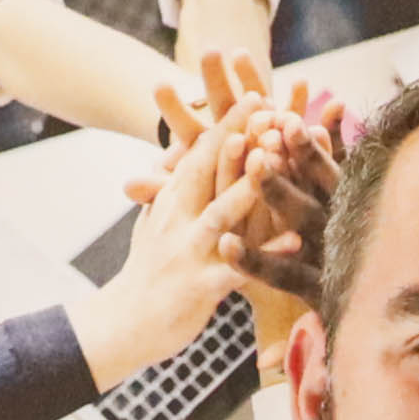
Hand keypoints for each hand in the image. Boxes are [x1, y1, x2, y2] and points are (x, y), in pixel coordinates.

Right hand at [78, 86, 286, 381]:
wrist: (124, 324)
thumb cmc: (148, 271)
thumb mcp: (156, 221)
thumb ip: (171, 187)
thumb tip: (181, 154)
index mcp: (172, 200)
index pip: (200, 153)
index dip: (229, 124)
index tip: (258, 95)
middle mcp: (178, 219)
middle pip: (209, 171)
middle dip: (240, 137)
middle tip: (269, 106)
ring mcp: (189, 252)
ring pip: (222, 212)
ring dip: (249, 183)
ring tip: (277, 156)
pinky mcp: (200, 288)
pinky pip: (237, 268)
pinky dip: (265, 253)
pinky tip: (295, 240)